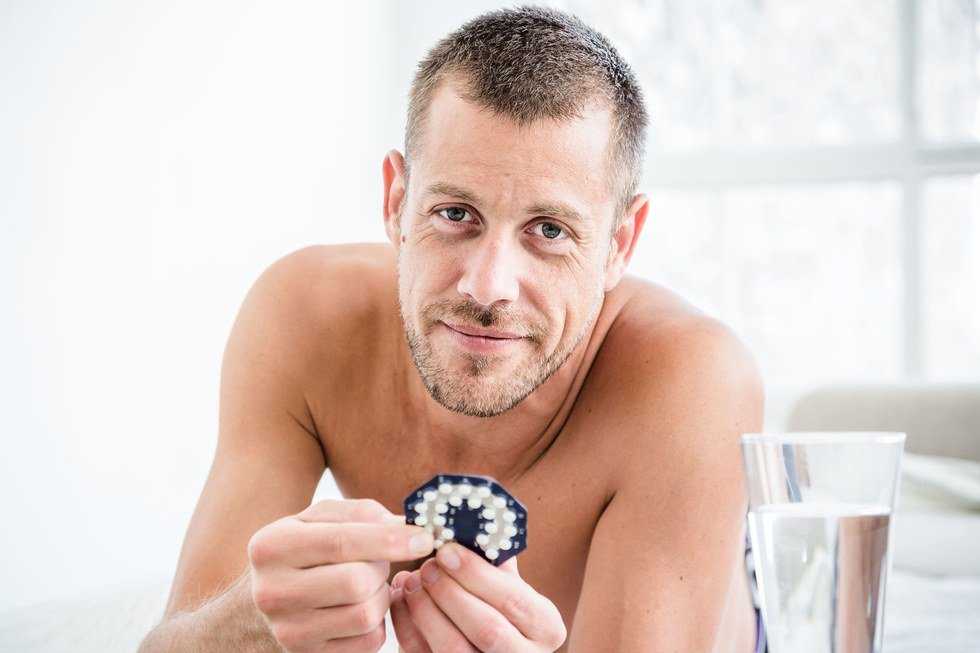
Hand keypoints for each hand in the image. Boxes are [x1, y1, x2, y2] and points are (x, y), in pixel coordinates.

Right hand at [246, 498, 433, 651]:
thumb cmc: (307, 548)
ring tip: (368, 583)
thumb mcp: (321, 518)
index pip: (340, 542)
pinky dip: (377, 623)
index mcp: (272, 546)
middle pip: (356, 582)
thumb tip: (407, 526)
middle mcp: (272, 591)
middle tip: (377, 561)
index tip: (424, 538)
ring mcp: (288, 630)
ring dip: (381, 596)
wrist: (272, 594)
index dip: (390, 539)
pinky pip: (368, 642)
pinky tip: (362, 606)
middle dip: (381, 569)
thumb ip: (362, 513)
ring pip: (365, 615)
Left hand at [389, 542, 566, 651]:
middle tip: (427, 565)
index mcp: (546, 627)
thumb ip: (496, 559)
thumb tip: (469, 520)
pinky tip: (401, 599)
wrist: (487, 644)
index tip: (446, 550)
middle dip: (450, 592)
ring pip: (453, 649)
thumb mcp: (509, 581)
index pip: (513, 599)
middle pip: (485, 628)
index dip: (476, 574)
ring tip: (411, 580)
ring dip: (426, 610)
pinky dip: (407, 626)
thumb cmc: (498, 603)